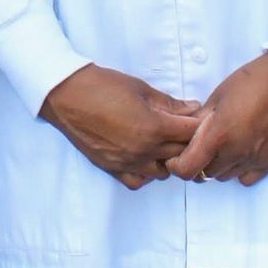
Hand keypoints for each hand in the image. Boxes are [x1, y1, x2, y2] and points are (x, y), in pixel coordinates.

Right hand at [40, 65, 201, 189]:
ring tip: (165, 143)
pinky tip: (145, 157)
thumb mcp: (141, 89)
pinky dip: (147, 172)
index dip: (199, 125)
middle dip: (188, 141)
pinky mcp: (112, 168)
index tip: (200, 118)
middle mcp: (143, 150)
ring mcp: (128, 162)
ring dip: (169, 159)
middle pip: (181, 154)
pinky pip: (139, 181)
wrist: (66, 95)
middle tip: (185, 129)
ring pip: (163, 172)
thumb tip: (193, 109)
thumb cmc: (102, 86)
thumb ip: (170, 103)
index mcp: (154, 127)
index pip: (191, 134)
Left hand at [166, 50, 267, 185]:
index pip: (188, 170)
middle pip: (204, 174)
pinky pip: (247, 178)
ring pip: (225, 176)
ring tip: (223, 145)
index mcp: (219, 135)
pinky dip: (239, 170)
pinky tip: (241, 152)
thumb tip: (188, 132)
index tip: (175, 158)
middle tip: (200, 146)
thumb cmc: (254, 81)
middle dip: (197, 163)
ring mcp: (255, 159)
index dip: (177, 166)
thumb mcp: (218, 96)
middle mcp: (237, 152)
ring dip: (218, 166)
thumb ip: (201, 120)